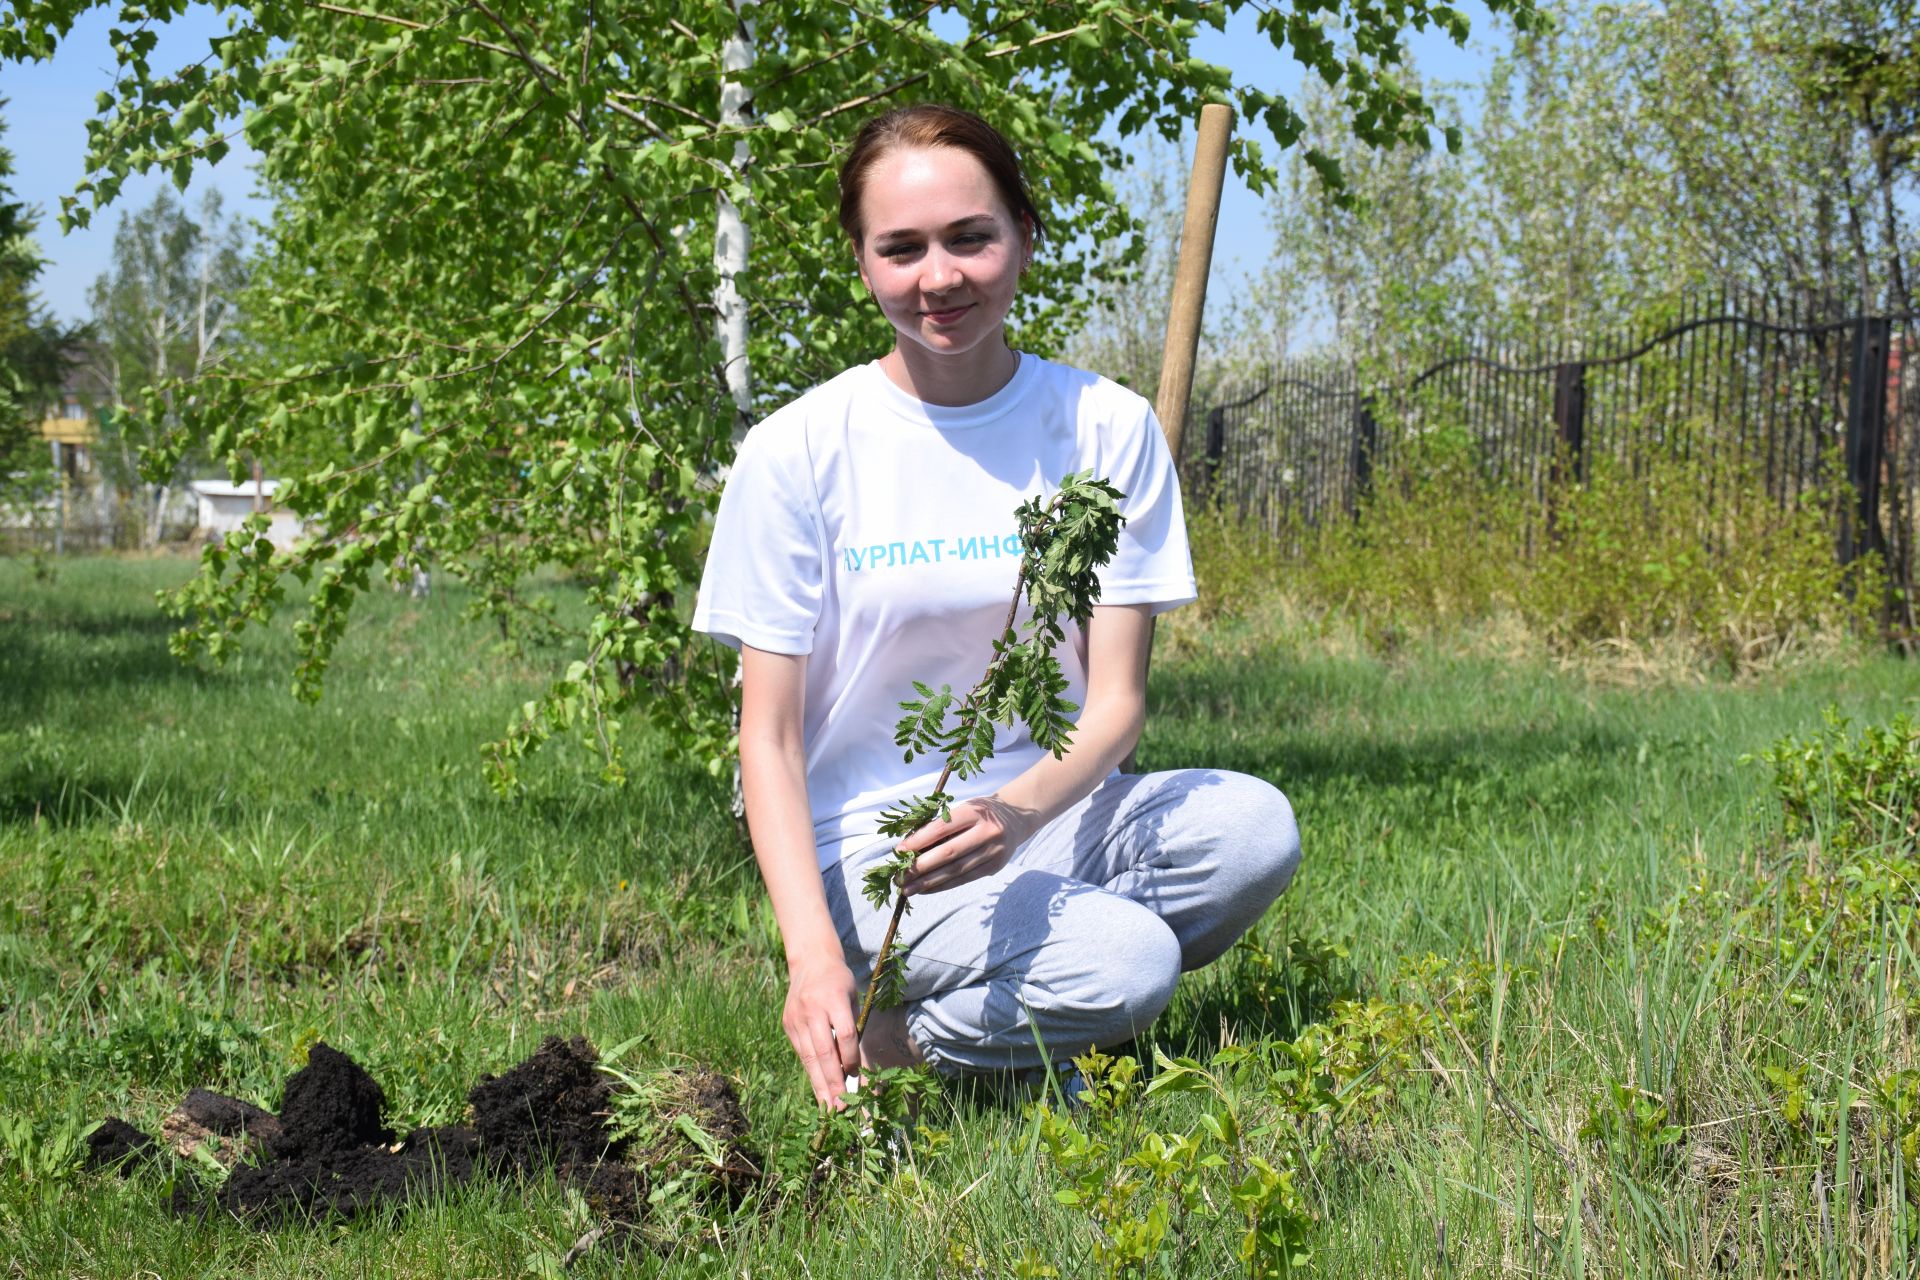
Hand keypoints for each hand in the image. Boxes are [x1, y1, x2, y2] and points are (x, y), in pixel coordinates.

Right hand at [782, 952, 860, 1108]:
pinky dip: (811, 1071)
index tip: (855, 1076)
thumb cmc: (840, 981)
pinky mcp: (788, 1024)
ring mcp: (797, 1017)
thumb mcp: (853, 997)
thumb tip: (857, 1067)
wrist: (811, 960)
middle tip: (839, 1107)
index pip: (845, 1034)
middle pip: (823, 1051)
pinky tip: (818, 1088)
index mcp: (834, 998)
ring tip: (827, 1107)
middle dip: (833, 1081)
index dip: (851, 1058)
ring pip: (809, 1056)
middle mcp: (813, 1008)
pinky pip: (801, 1052)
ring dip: (820, 1083)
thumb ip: (854, 1027)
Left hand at [897, 794, 1038, 895]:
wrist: (1016, 817)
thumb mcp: (963, 809)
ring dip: (928, 882)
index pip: (942, 828)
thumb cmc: (980, 812)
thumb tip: (908, 848)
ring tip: (908, 889)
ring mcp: (993, 851)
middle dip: (920, 867)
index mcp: (974, 812)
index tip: (898, 851)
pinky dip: (943, 885)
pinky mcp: (995, 867)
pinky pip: (964, 879)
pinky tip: (926, 889)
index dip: (919, 841)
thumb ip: (940, 825)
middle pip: (948, 853)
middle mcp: (987, 831)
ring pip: (956, 871)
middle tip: (899, 877)